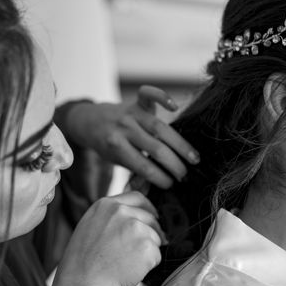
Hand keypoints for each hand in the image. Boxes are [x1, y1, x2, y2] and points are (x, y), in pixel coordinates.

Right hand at [53, 191, 164, 285]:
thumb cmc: (82, 264)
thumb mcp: (89, 228)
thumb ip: (110, 217)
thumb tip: (133, 215)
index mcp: (106, 205)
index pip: (137, 197)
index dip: (147, 208)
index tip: (152, 216)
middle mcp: (122, 212)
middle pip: (150, 218)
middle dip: (150, 233)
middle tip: (137, 252)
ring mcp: (136, 228)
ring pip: (155, 237)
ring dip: (147, 251)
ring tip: (125, 264)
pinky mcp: (147, 246)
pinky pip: (157, 255)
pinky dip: (149, 265)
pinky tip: (130, 271)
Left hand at [62, 85, 199, 188]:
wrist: (92, 120)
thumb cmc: (109, 145)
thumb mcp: (116, 161)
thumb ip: (134, 172)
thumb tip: (152, 190)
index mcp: (116, 147)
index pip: (143, 166)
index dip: (160, 177)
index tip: (172, 185)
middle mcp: (124, 128)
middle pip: (155, 148)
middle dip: (174, 165)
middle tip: (185, 175)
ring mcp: (131, 113)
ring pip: (160, 128)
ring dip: (180, 144)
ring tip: (194, 158)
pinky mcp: (137, 101)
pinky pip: (149, 94)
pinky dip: (161, 97)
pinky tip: (174, 107)